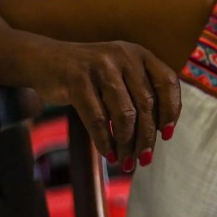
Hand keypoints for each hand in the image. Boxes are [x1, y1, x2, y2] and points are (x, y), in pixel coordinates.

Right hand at [29, 39, 181, 170]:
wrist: (45, 60)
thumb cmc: (91, 75)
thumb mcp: (120, 73)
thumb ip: (141, 92)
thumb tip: (161, 132)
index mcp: (140, 54)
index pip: (167, 82)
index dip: (171, 110)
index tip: (167, 135)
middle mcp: (124, 56)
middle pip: (146, 104)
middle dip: (147, 137)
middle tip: (145, 159)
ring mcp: (100, 66)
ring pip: (124, 114)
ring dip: (127, 144)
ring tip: (127, 162)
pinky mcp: (77, 80)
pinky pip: (98, 119)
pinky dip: (105, 142)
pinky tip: (110, 155)